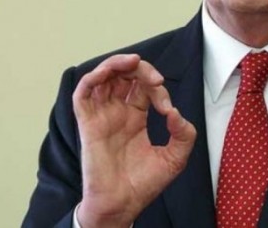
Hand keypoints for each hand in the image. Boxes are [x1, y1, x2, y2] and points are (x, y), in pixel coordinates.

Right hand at [72, 54, 196, 226]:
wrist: (122, 206)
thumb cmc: (143, 185)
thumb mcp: (175, 157)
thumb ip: (184, 134)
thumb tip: (175, 113)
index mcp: (135, 117)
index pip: (144, 88)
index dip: (158, 89)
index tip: (167, 109)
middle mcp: (117, 112)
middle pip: (123, 75)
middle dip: (140, 69)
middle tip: (155, 78)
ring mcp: (101, 116)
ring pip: (103, 77)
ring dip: (117, 63)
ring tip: (133, 62)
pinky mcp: (88, 123)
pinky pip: (83, 93)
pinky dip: (94, 77)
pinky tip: (109, 72)